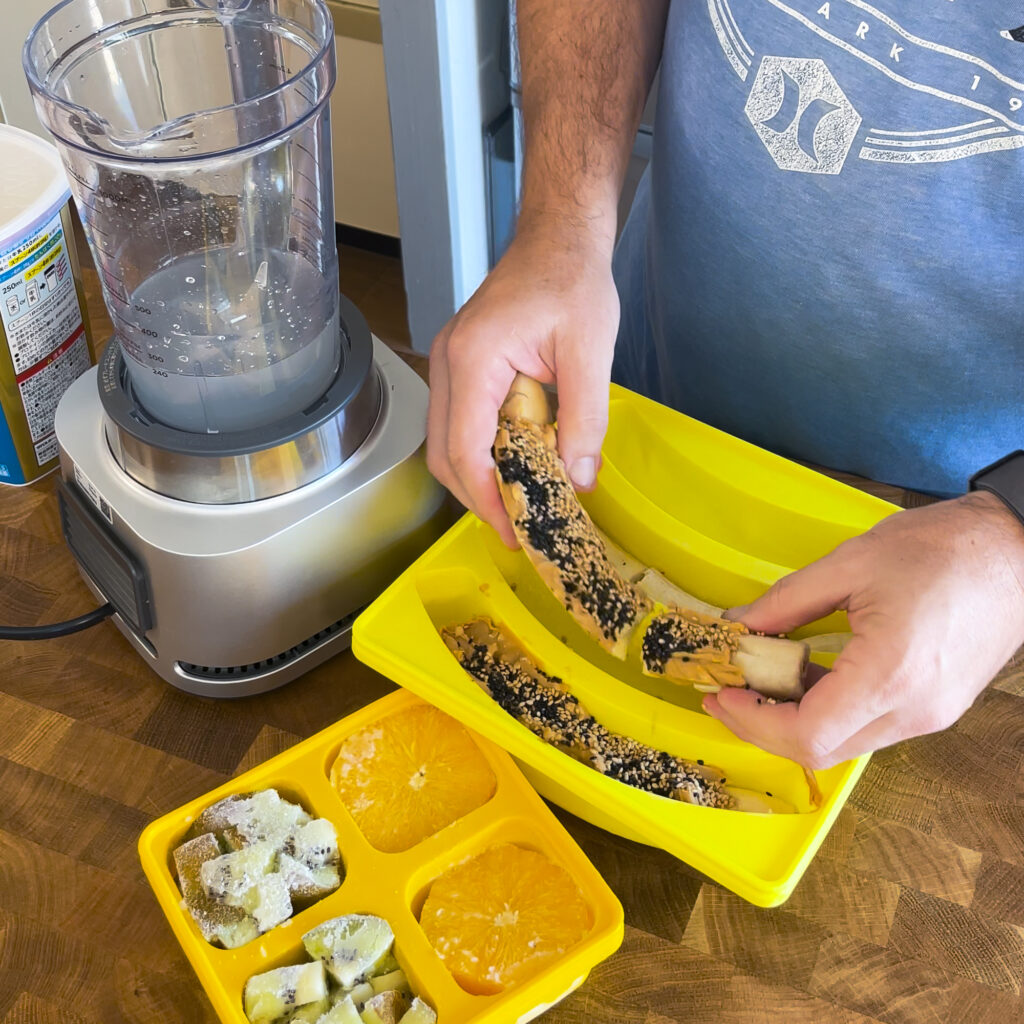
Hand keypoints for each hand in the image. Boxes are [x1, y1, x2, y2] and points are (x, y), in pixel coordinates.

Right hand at [427, 218, 618, 546]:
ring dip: (478, 477)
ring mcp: (448, 363)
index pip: (464, 449)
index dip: (486, 498)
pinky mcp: (461, 365)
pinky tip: (514, 464)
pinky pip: (460, 422)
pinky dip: (482, 452)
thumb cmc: (573, 280)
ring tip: (518, 503)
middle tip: (516, 527)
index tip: (513, 530)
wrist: (558, 238)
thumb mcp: (591, 351)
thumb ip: (584, 419)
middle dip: (477, 497)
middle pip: (444, 453)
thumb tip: (578, 480)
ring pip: (447, 441)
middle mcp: (447, 363)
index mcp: (473, 359)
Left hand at [702, 491, 1023, 768]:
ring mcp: (930, 716)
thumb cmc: (943, 549)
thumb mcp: (850, 564)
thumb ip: (786, 601)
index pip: (807, 734)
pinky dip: (828, 710)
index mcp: (890, 676)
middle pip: (821, 749)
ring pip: (844, 743)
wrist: (1020, 551)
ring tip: (758, 682)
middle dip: (763, 726)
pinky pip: (868, 726)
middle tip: (728, 691)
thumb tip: (738, 625)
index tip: (721, 693)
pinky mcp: (936, 708)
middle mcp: (913, 711)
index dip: (752, 722)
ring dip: (794, 720)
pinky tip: (803, 678)